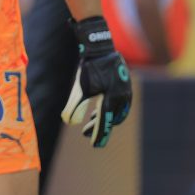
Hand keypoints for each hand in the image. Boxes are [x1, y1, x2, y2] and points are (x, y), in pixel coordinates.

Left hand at [61, 16, 132, 147]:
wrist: (101, 49)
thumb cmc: (89, 68)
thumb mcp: (79, 88)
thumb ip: (75, 106)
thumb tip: (69, 122)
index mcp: (112, 99)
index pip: (105, 123)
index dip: (100, 135)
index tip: (94, 145)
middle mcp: (122, 98)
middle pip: (112, 119)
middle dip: (100, 127)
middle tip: (86, 133)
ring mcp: (126, 92)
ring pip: (116, 112)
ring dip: (103, 118)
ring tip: (89, 122)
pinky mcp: (125, 86)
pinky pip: (119, 104)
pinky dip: (109, 109)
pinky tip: (97, 109)